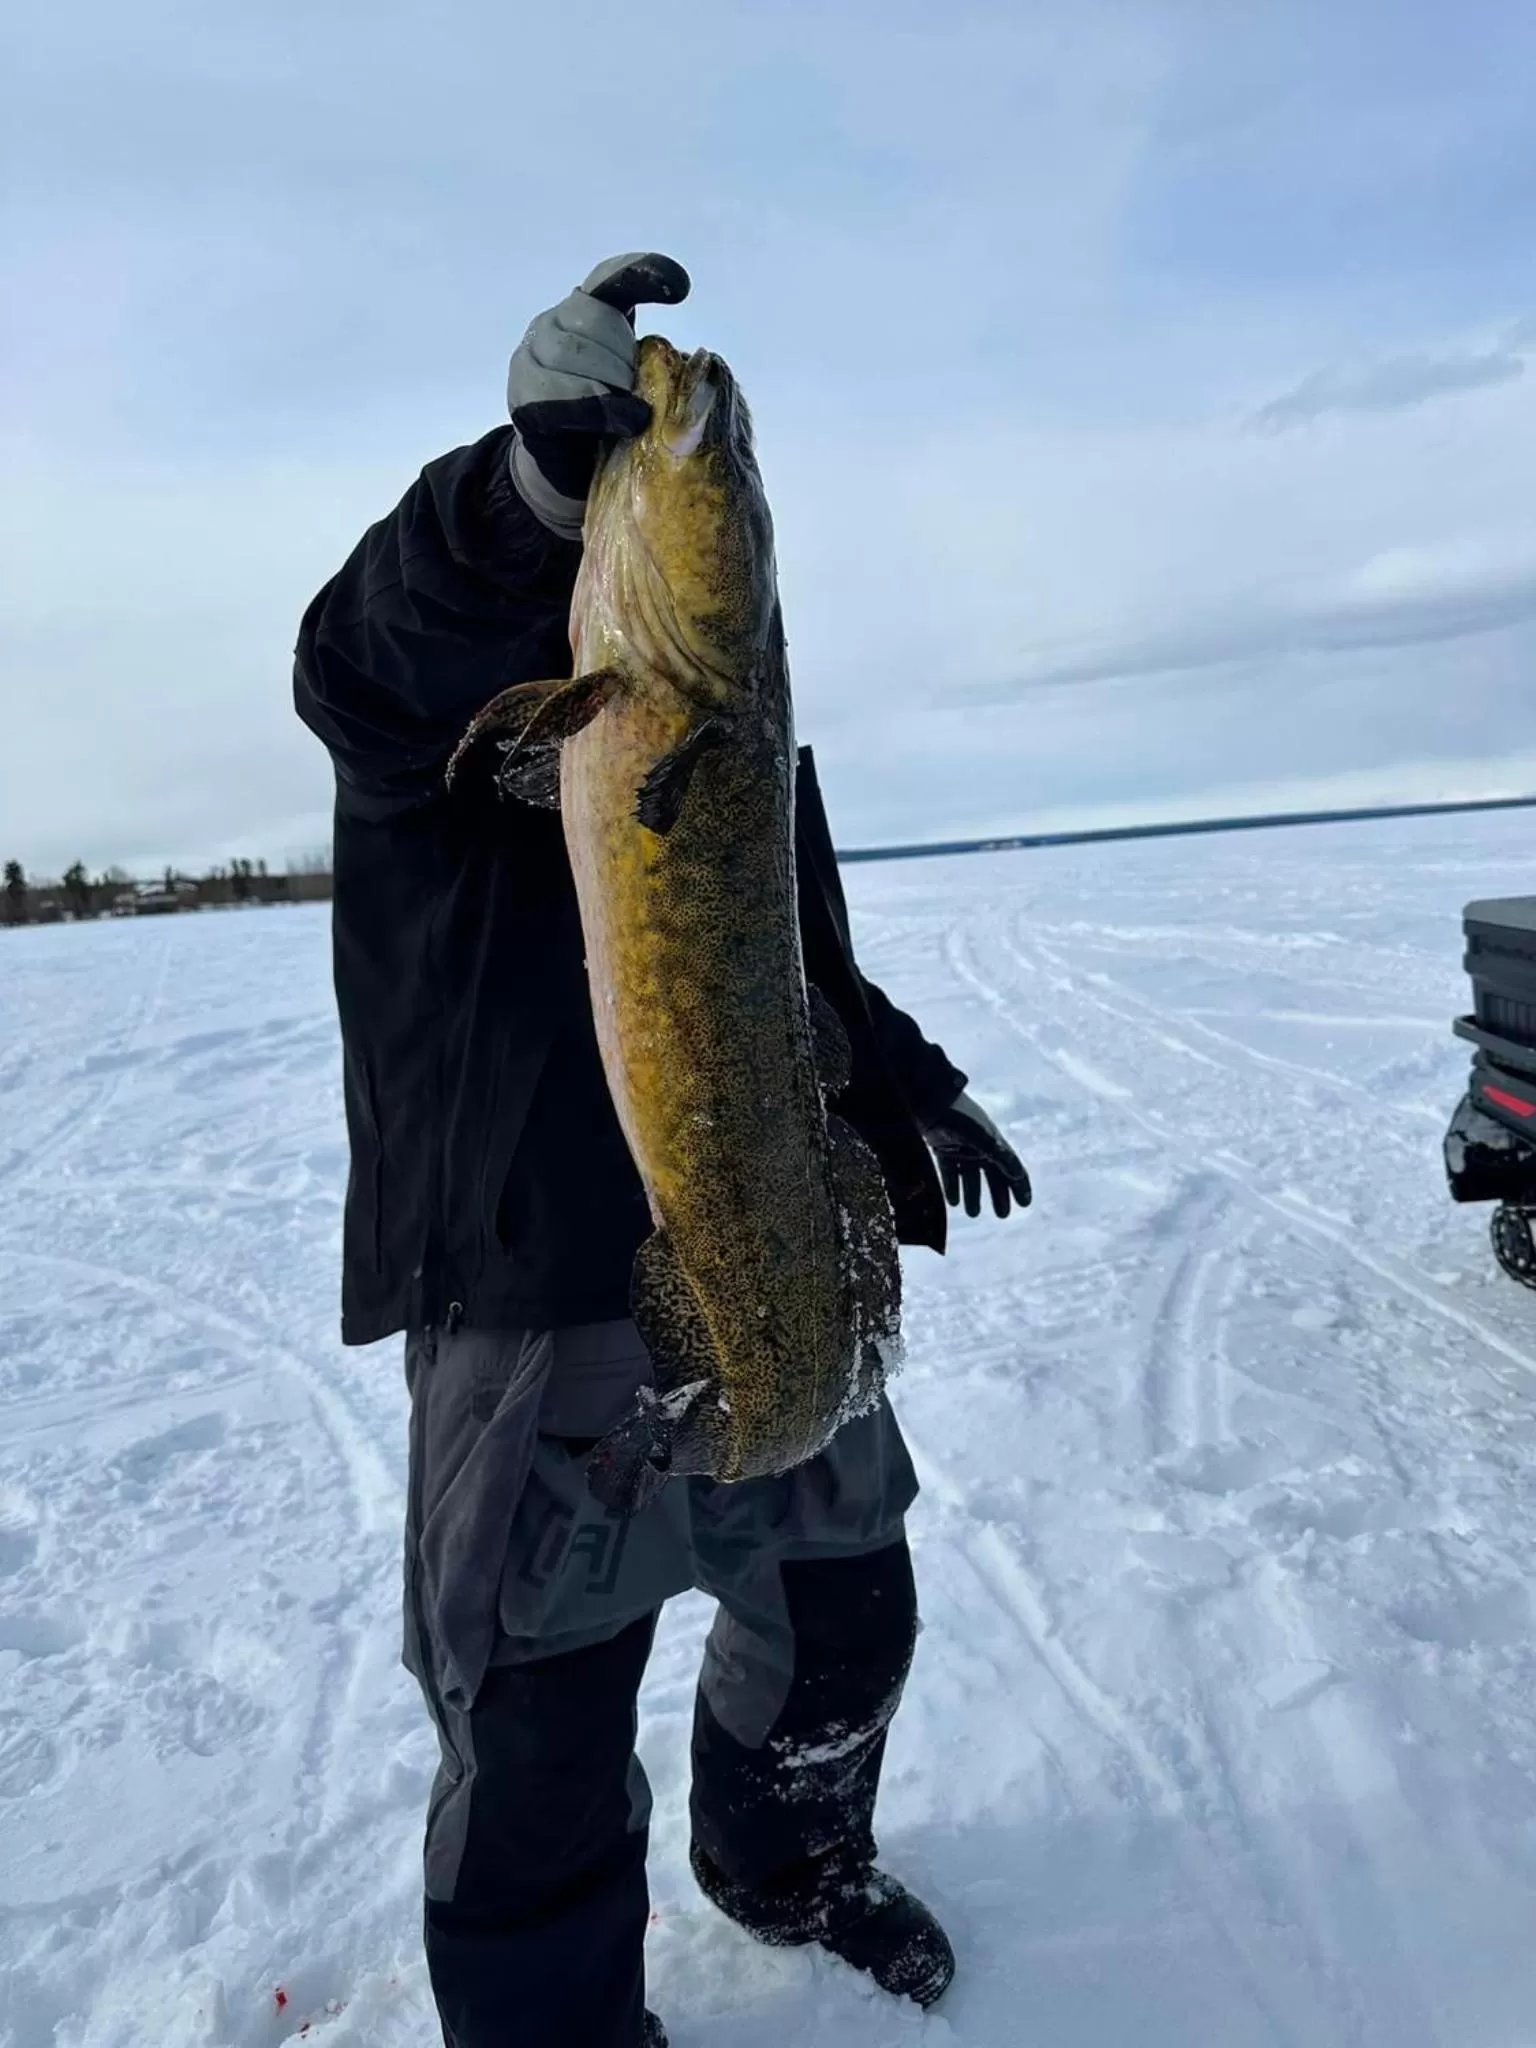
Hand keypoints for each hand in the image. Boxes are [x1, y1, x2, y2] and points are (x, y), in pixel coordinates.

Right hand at [507, 252, 690, 536]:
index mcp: (585, 313)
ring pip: (574, 352)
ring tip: (630, 417)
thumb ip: (657, 366)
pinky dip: (596, 409)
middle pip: (594, 317)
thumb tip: (703, 364)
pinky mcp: (523, 398)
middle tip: (636, 394)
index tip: (680, 290)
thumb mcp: (640, 387)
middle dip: (625, 356)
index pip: (612, 278)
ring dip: (611, 385)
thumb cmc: (613, 424)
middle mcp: (552, 325)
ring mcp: (530, 359)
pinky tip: (622, 424)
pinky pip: (559, 395)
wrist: (570, 474)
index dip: (644, 273)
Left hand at [922, 1090, 1031, 1219]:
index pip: (1011, 1167)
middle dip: (998, 1194)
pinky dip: (952, 1186)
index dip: (1019, 1185)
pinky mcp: (942, 1149)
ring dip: (972, 1195)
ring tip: (973, 1213)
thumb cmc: (958, 1117)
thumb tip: (1018, 1175)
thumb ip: (999, 1156)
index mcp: (993, 1143)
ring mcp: (961, 1148)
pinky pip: (951, 1172)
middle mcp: (980, 1147)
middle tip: (1002, 1215)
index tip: (1025, 1204)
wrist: (928, 1100)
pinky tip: (952, 1202)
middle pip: (993, 1175)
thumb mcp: (981, 1137)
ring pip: (971, 1176)